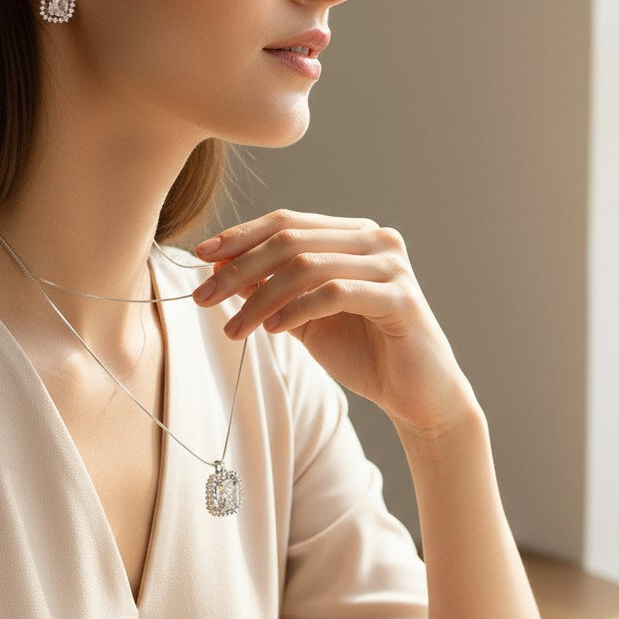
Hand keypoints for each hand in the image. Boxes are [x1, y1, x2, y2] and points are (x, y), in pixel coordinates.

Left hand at [192, 210, 476, 434]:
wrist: (417, 396)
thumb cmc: (366, 355)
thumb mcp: (306, 319)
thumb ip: (271, 289)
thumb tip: (220, 267)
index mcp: (354, 236)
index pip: (288, 222)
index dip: (240, 237)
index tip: (200, 259)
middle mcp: (377, 241)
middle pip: (292, 238)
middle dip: (240, 268)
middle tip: (203, 298)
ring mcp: (392, 267)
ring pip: (309, 264)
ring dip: (261, 297)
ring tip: (234, 329)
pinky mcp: (401, 298)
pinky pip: (335, 293)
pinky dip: (297, 309)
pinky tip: (273, 330)